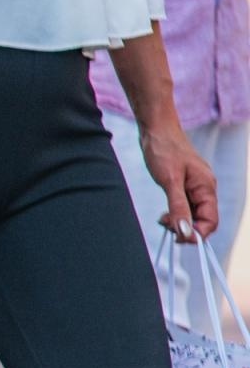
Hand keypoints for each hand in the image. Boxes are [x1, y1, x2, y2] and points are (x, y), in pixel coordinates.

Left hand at [140, 121, 216, 240]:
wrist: (156, 129)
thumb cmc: (164, 149)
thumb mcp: (169, 181)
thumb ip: (178, 206)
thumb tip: (185, 231)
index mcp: (206, 187)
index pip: (210, 220)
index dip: (197, 234)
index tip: (179, 239)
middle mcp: (204, 188)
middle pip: (203, 219)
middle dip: (187, 228)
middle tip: (165, 226)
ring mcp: (195, 186)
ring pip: (193, 213)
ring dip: (180, 221)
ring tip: (162, 219)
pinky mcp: (184, 184)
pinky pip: (185, 205)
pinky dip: (176, 213)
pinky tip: (164, 213)